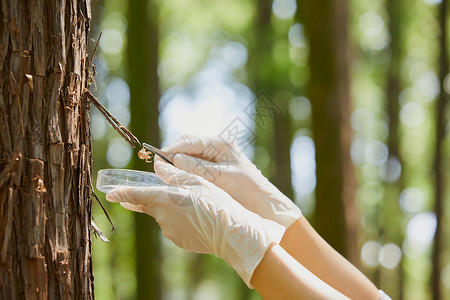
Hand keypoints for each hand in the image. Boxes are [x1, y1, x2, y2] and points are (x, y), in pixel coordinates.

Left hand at [106, 161, 284, 286]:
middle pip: (150, 206)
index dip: (122, 194)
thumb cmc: (216, 203)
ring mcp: (170, 232)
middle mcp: (162, 217)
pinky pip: (174, 227)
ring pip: (163, 216)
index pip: (135, 195)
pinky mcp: (179, 241)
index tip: (111, 193)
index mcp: (164, 199)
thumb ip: (174, 174)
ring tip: (195, 206)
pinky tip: (197, 218)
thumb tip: (158, 167)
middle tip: (170, 193)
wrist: (231, 232)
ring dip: (171, 210)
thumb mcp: (197, 182)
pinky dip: (180, 221)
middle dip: (154, 199)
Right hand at [159, 135, 301, 227]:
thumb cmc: (246, 189)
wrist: (262, 204)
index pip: (190, 141)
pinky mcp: (211, 169)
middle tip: (158, 169)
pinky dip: (182, 172)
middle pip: (186, 145)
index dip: (172, 149)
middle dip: (171, 155)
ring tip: (164, 176)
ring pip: (187, 156)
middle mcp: (215, 147)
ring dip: (175, 164)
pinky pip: (191, 166)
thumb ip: (199, 168)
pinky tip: (176, 181)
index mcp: (220, 144)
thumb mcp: (222, 177)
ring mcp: (212, 157)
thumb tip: (175, 159)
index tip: (157, 159)